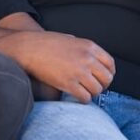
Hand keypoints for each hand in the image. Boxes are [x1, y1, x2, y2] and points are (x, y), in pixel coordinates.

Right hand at [0, 32, 114, 102]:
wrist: (29, 48)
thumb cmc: (47, 43)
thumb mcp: (71, 40)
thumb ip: (84, 50)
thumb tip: (93, 61)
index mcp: (90, 47)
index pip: (110, 64)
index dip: (109, 74)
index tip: (104, 78)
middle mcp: (87, 59)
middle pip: (107, 79)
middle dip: (102, 85)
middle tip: (95, 87)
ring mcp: (78, 72)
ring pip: (97, 90)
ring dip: (92, 93)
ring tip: (85, 92)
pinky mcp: (68, 84)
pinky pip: (85, 97)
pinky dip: (84, 99)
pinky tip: (78, 96)